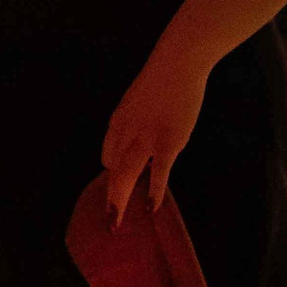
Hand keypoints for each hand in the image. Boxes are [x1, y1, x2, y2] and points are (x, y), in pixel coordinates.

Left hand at [100, 45, 209, 220]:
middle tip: (109, 220)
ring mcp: (145, 139)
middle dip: (110, 198)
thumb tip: (150, 142)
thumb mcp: (141, 99)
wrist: (177, 63)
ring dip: (119, 202)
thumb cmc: (165, 77)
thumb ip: (141, 122)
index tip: (120, 188)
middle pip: (112, 172)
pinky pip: (158, 173)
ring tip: (117, 223)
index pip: (109, 156)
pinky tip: (151, 208)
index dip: (113, 173)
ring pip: (125, 177)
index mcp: (118, 122)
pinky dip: (153, 192)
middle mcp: (125, 134)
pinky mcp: (167, 142)